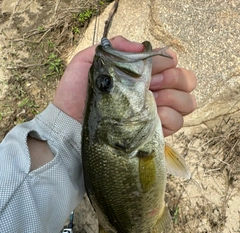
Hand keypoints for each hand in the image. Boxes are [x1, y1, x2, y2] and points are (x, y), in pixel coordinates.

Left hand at [53, 36, 195, 136]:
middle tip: (152, 86)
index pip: (170, 62)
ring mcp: (156, 112)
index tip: (155, 68)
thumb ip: (114, 48)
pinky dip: (169, 118)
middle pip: (187, 81)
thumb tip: (141, 47)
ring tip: (152, 102)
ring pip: (187, 102)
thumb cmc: (76, 94)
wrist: (71, 124)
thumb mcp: (87, 62)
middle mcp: (154, 92)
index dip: (168, 62)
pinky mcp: (154, 131)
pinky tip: (153, 118)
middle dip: (175, 79)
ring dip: (173, 99)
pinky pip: (178, 123)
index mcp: (141, 74)